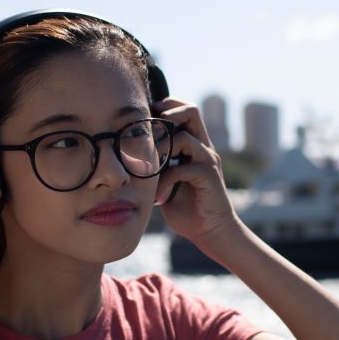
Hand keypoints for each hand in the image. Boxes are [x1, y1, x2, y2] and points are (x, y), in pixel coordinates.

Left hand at [153, 98, 238, 247]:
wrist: (210, 231)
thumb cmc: (185, 206)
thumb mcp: (165, 180)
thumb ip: (155, 165)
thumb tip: (128, 153)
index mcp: (194, 145)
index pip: (184, 111)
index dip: (166, 107)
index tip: (144, 115)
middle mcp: (203, 148)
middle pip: (191, 111)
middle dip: (167, 113)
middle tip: (147, 128)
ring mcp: (208, 161)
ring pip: (184, 137)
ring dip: (160, 151)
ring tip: (147, 169)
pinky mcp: (209, 176)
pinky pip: (183, 168)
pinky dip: (165, 181)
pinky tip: (158, 196)